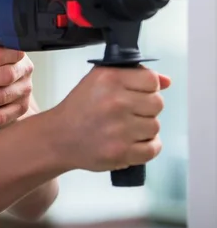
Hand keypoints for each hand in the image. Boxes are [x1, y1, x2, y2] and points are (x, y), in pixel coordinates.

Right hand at [50, 65, 170, 172]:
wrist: (60, 136)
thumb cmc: (80, 107)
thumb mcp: (98, 80)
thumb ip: (132, 75)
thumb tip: (167, 81)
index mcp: (109, 79)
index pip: (151, 79)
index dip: (147, 87)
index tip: (135, 93)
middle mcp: (115, 102)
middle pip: (157, 103)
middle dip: (146, 107)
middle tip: (128, 111)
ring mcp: (120, 129)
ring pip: (155, 126)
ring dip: (144, 128)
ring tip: (124, 127)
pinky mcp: (122, 152)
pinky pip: (154, 148)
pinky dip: (146, 146)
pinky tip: (131, 141)